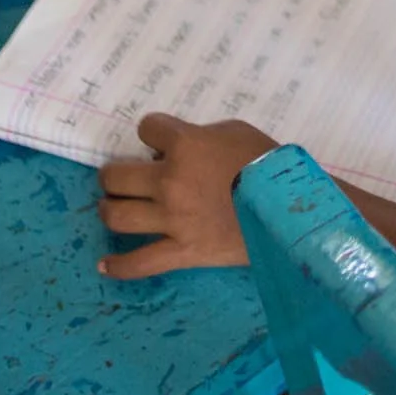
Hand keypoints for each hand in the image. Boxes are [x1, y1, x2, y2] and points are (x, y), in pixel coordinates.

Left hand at [96, 114, 278, 278]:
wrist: (291, 207)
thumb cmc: (267, 162)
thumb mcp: (234, 131)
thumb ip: (200, 136)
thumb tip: (171, 152)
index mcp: (186, 145)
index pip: (147, 128)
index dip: (152, 131)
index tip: (157, 139)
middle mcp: (170, 181)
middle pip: (116, 176)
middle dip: (113, 174)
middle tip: (119, 178)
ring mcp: (172, 219)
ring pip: (116, 216)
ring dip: (108, 209)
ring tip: (112, 207)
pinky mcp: (181, 251)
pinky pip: (140, 263)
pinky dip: (118, 266)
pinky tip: (104, 265)